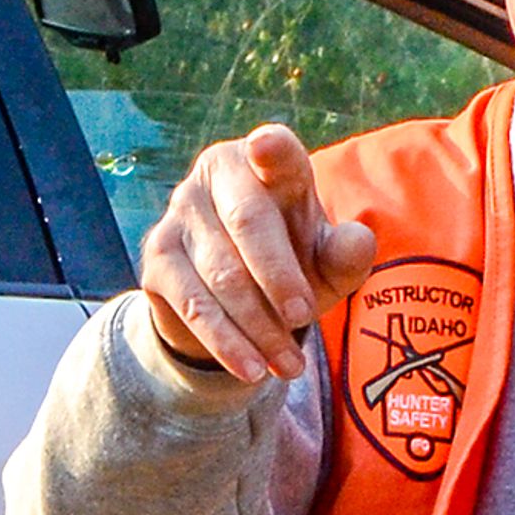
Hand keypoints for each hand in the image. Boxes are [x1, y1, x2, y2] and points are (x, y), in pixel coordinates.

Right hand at [137, 124, 377, 382]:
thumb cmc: (291, 262)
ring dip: (259, 326)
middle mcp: (216, 173)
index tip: (265, 146)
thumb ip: (347, 253)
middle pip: (249, 223)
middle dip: (280, 278)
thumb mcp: (326, 262)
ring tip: (289, 366)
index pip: (276, 152)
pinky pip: (194, 304)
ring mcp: (180, 212)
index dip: (271, 150)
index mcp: (266, 161)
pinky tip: (251, 368)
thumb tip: (357, 241)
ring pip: (222, 275)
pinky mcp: (157, 255)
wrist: (232, 297)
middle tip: (305, 319)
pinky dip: (226, 342)